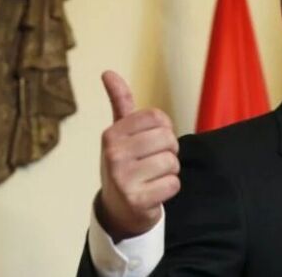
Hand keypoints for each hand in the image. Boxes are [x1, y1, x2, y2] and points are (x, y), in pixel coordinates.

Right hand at [96, 70, 180, 241]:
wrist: (117, 209)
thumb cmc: (123, 164)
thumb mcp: (119, 133)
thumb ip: (119, 102)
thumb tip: (108, 72)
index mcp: (111, 134)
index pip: (158, 118)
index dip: (163, 129)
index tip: (151, 141)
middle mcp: (113, 154)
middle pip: (168, 139)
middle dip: (168, 151)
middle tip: (153, 161)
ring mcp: (123, 178)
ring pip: (172, 162)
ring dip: (169, 171)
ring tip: (152, 177)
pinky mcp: (137, 200)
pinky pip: (173, 184)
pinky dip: (169, 189)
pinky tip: (154, 192)